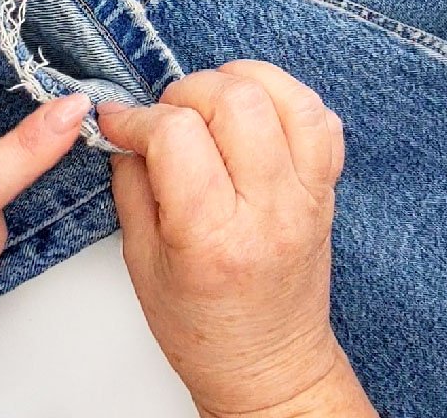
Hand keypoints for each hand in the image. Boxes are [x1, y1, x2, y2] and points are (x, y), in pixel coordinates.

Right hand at [97, 61, 375, 417]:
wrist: (268, 364)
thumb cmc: (202, 328)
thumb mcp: (140, 261)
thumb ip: (131, 184)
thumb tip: (125, 126)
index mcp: (211, 238)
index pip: (176, 135)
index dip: (137, 116)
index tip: (119, 122)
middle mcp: (267, 212)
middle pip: (236, 101)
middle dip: (187, 91)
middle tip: (168, 116)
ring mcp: (306, 198)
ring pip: (288, 97)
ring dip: (240, 82)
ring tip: (213, 106)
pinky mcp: (326, 191)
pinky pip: (322, 118)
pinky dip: (286, 99)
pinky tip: (256, 115)